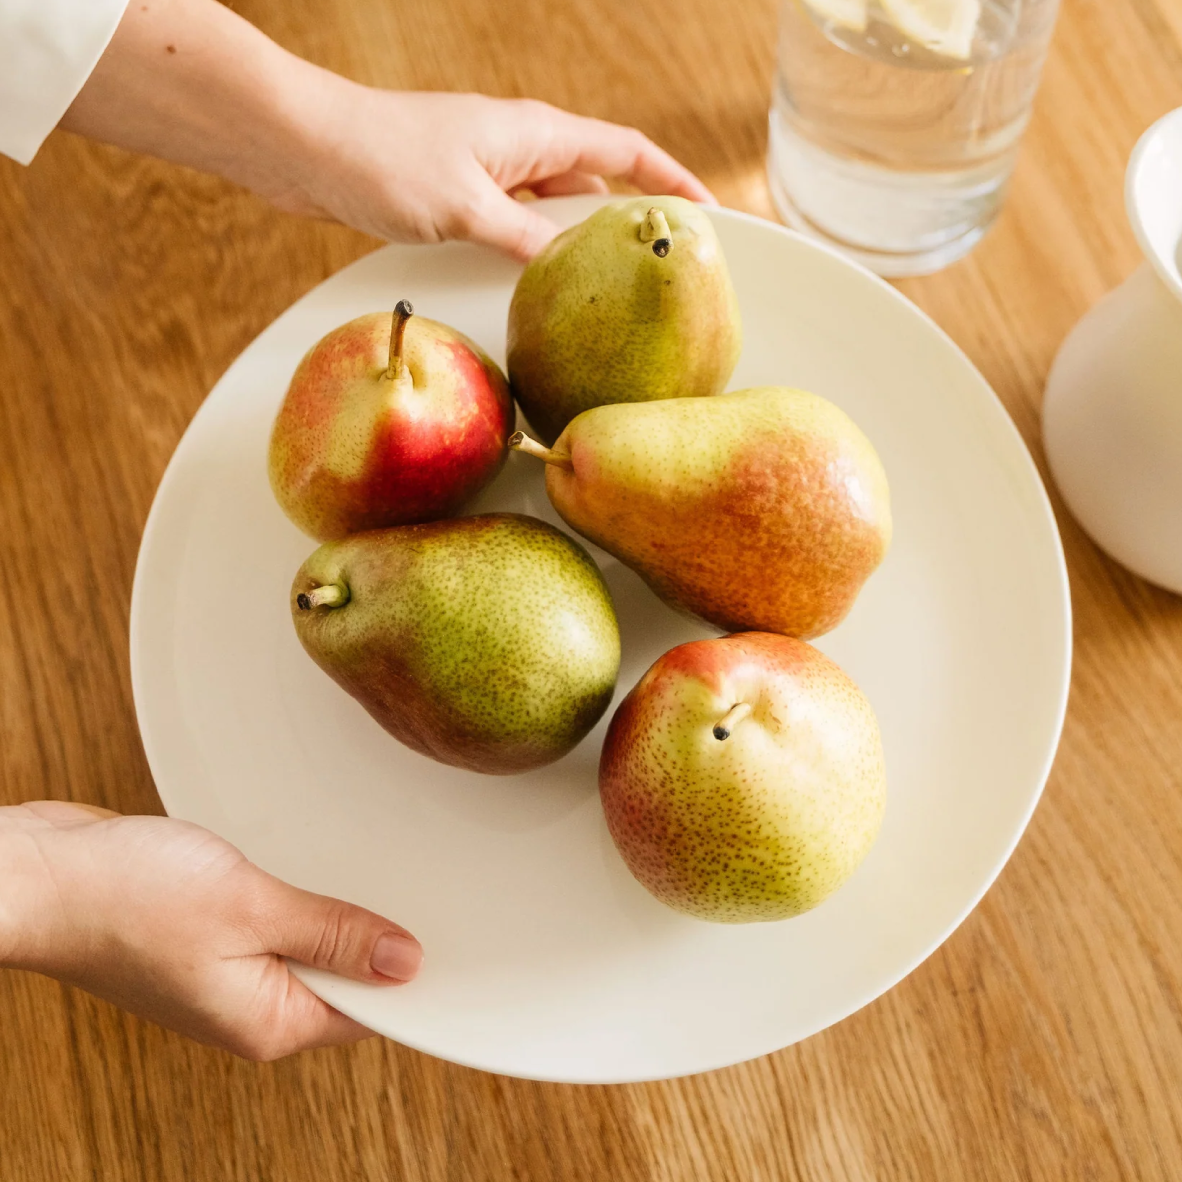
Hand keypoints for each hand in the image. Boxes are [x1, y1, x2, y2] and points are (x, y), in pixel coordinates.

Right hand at [0, 801, 421, 1059]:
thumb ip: (330, 934)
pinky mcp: (208, 937)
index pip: (368, 1013)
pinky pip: (275, 923)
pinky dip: (300, 896)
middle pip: (343, 980)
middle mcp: (250, 1007)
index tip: (459, 935)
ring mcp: (227, 973)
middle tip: (427, 885)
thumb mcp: (251, 908)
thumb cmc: (128, 896)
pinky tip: (318, 862)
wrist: (40, 874)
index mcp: (268, 1021)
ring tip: (378, 866)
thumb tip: (404, 963)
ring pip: (309, 945)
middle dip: (381, 937)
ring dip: (338, 911)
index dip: (414, 974)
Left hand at [61, 0, 712, 260]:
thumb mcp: (468, 209)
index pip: (626, 153)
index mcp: (534, 134)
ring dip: (580, 243)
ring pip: (556, 210)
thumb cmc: (381, 159)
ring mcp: (489, 172)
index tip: (710, 214)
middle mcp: (519, 148)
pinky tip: (537, 288)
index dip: (672, 181)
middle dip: (631, 220)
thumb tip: (576, 270)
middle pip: (597, 183)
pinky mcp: (459, 196)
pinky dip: (538, 254)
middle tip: (660, 267)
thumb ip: (528, 240)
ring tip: (608, 289)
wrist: (305, 149)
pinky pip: (518, 227)